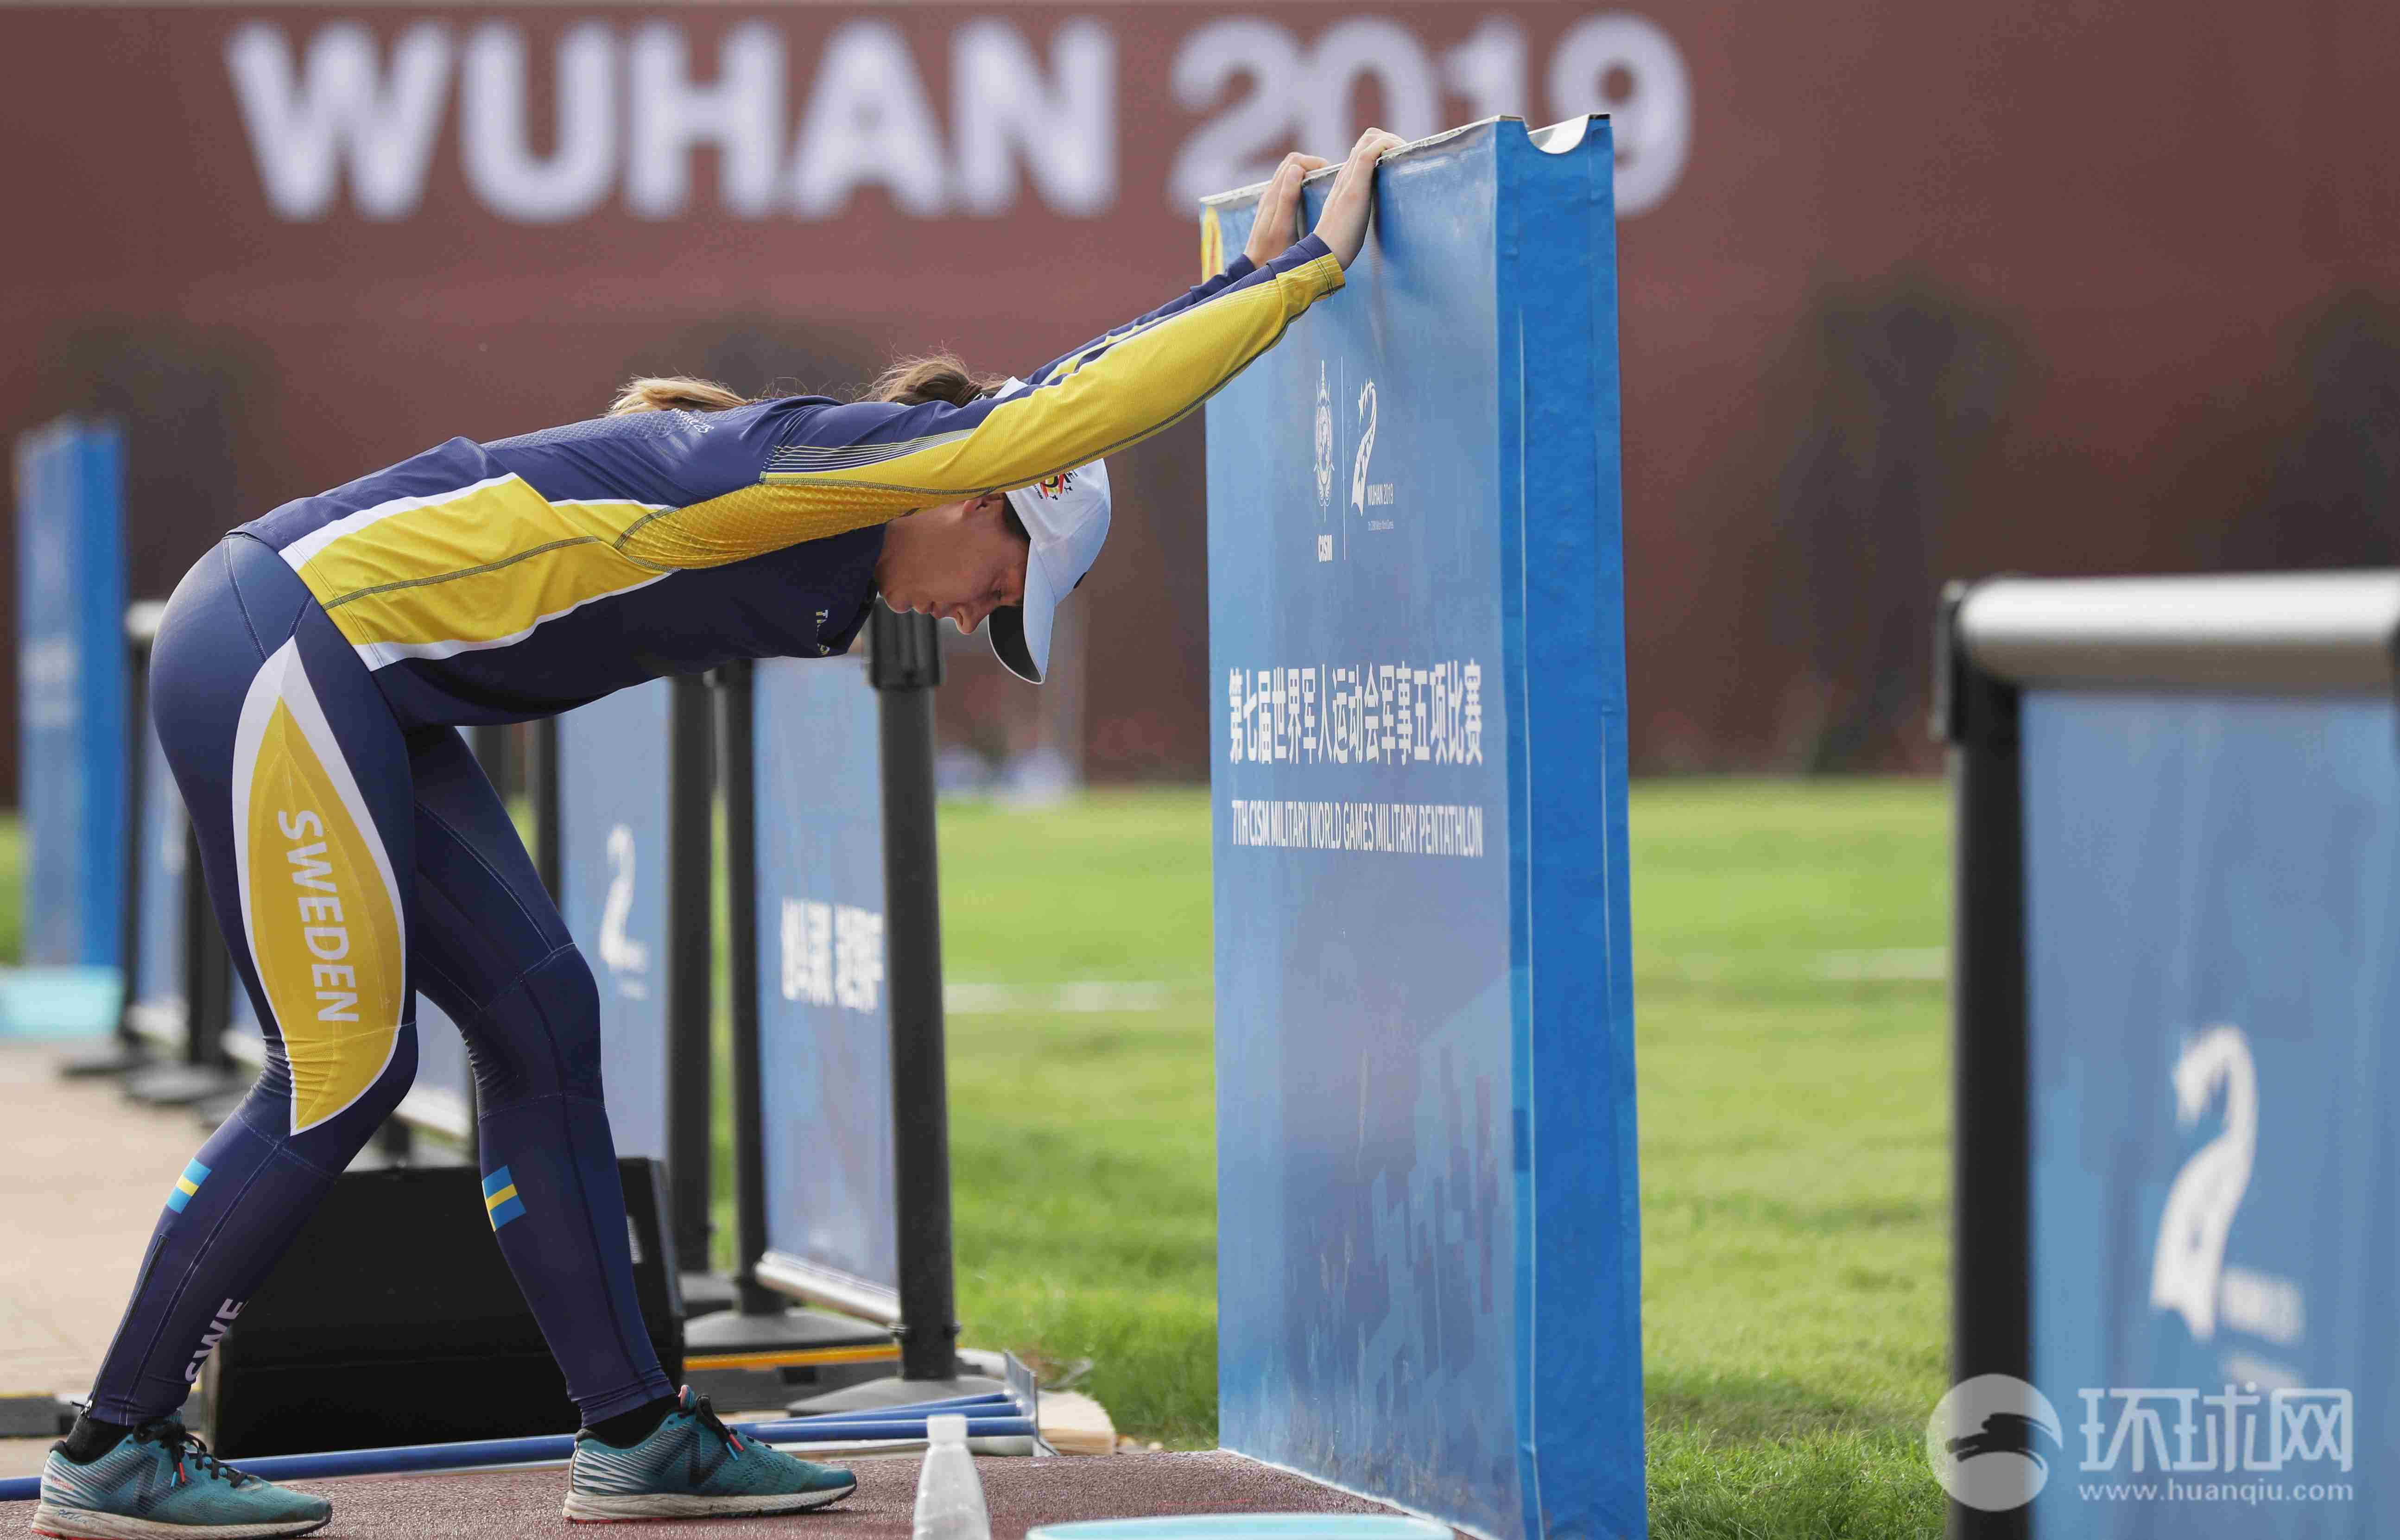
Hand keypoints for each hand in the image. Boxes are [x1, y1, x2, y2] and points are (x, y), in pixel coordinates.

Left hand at [1242, 152, 1328, 268]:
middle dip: (1313, 164)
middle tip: (1329, 178)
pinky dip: (1302, 182)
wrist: (1255, 270)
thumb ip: (1287, 199)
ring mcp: (1271, 199)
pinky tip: (1312, 195)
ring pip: (1290, 172)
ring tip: (1324, 184)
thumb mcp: (1281, 228)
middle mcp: (1270, 193)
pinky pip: (1288, 184)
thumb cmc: (1271, 254)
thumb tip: (1296, 169)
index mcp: (1274, 196)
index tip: (1329, 175)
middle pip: (1293, 163)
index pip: (1295, 162)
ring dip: (1308, 172)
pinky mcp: (1273, 207)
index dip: (1314, 163)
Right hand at [1313, 128, 1406, 268]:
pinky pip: (1368, 155)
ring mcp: (1348, 179)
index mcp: (1345, 180)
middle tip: (1406, 158)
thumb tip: (1377, 212)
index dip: (1384, 146)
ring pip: (1369, 140)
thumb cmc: (1339, 242)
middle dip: (1392, 141)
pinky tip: (1398, 158)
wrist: (1324, 253)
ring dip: (1392, 142)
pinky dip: (1385, 147)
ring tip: (1405, 158)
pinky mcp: (1354, 188)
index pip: (1364, 148)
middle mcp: (1346, 174)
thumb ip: (1362, 209)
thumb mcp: (1353, 218)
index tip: (1400, 160)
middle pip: (1369, 138)